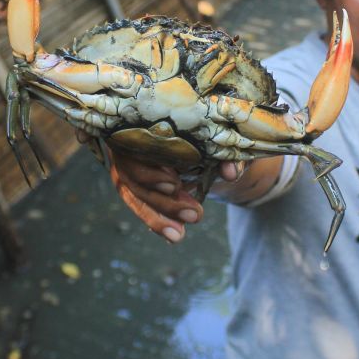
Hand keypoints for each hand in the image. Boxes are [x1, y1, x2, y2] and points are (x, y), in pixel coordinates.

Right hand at [105, 143, 241, 243]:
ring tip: (180, 235)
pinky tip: (172, 236)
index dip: (151, 169)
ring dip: (157, 217)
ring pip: (134, 194)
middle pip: (133, 176)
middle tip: (194, 215)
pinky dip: (155, 221)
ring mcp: (127, 164)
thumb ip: (227, 155)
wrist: (210, 145)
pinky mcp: (134, 184)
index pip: (136, 148)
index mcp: (147, 123)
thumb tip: (230, 173)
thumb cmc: (212, 137)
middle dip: (163, 200)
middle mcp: (130, 142)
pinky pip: (139, 206)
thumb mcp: (223, 144)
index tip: (174, 185)